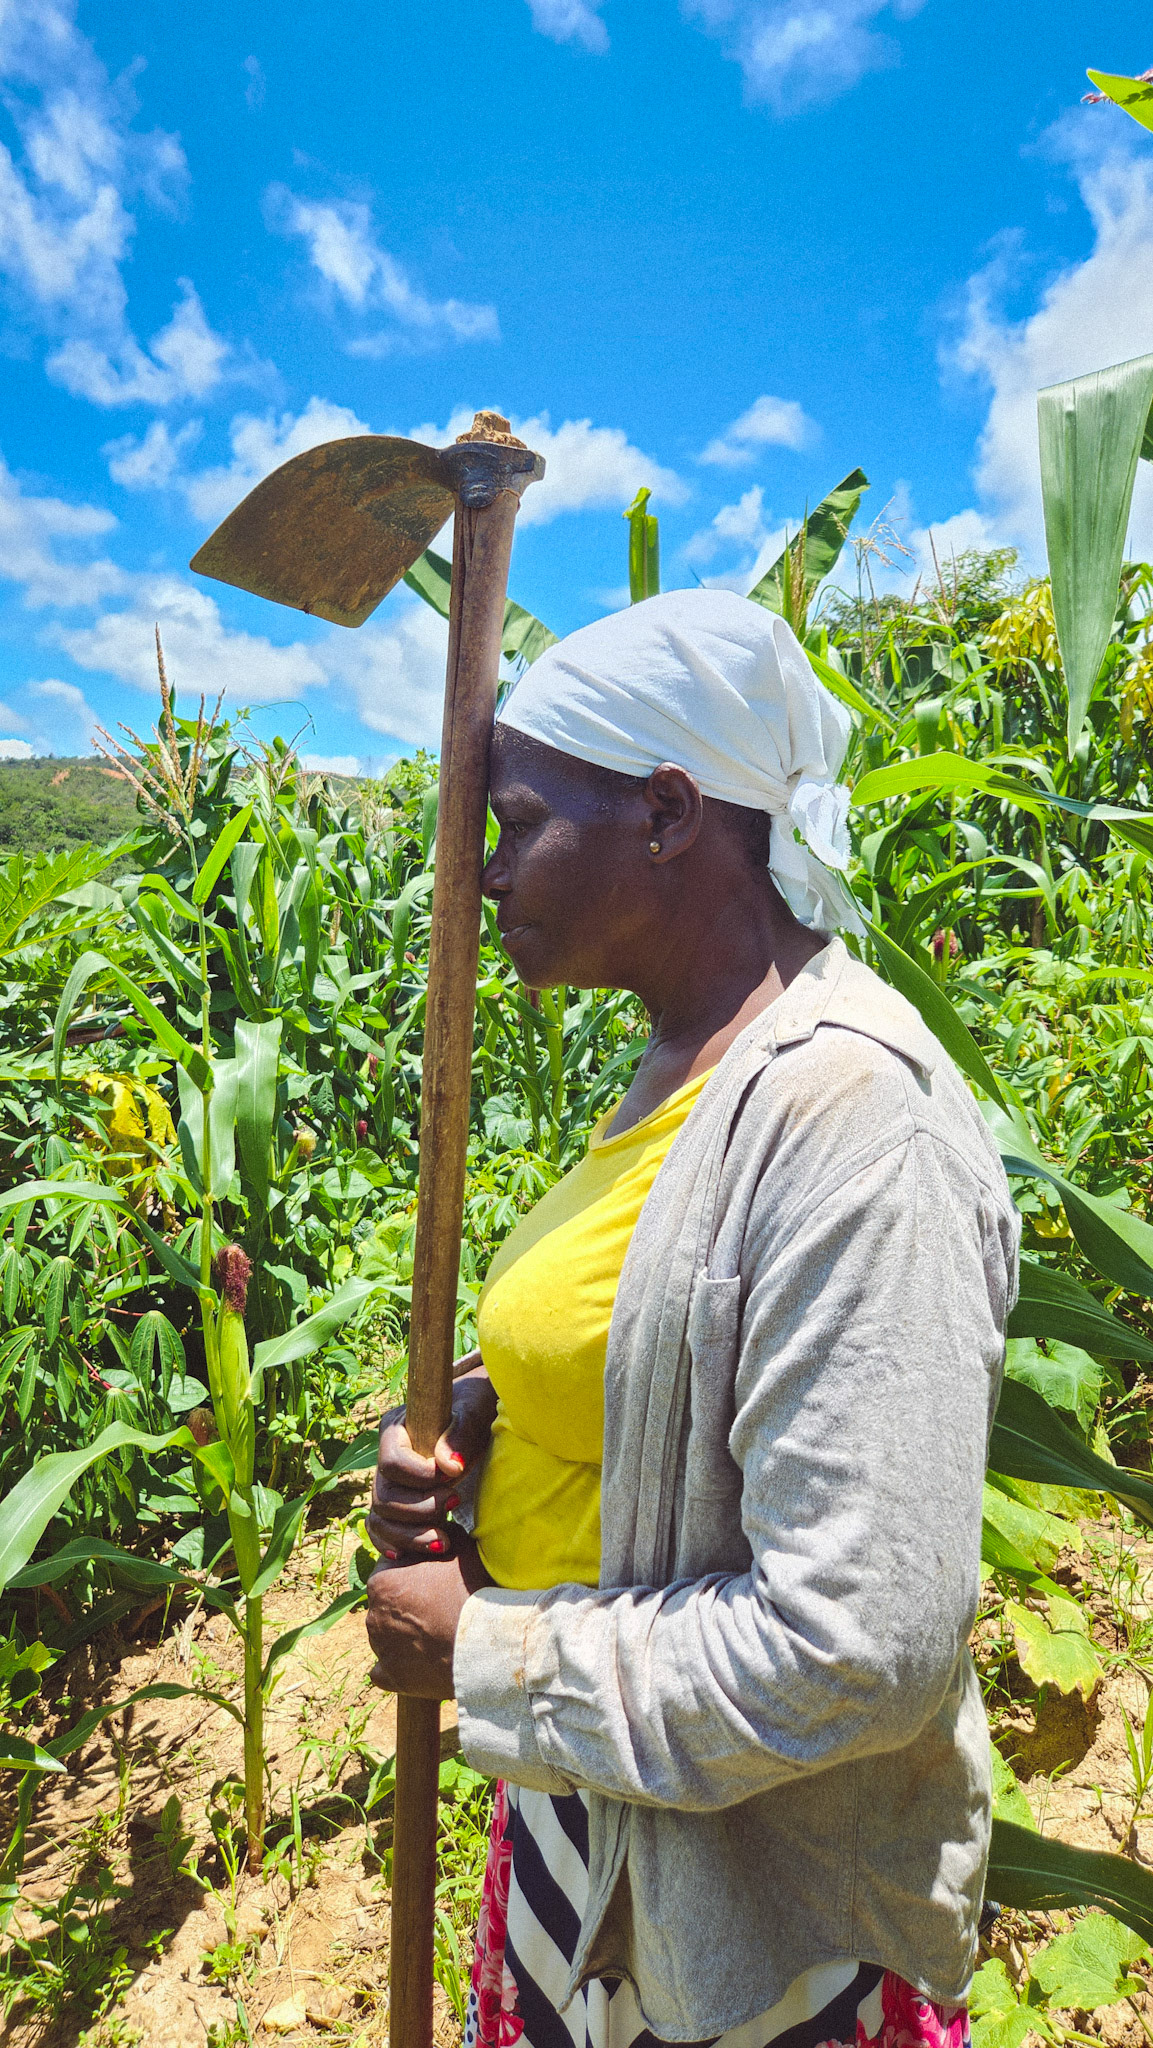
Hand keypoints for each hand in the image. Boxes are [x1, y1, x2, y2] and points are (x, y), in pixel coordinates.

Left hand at [365, 1533, 494, 1698]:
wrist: (488, 1645)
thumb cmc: (474, 1591)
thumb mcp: (460, 1546)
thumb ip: (438, 1533)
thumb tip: (433, 1526)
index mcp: (381, 1582)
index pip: (391, 1568)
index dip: (414, 1570)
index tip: (434, 1578)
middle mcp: (372, 1616)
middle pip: (387, 1603)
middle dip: (407, 1602)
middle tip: (439, 1604)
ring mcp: (380, 1650)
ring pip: (387, 1635)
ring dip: (405, 1633)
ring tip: (437, 1633)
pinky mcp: (391, 1678)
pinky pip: (386, 1671)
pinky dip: (399, 1666)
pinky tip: (420, 1661)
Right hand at [366, 1357, 497, 1560]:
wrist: (478, 1416)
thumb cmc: (475, 1407)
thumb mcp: (474, 1410)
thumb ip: (461, 1432)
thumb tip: (449, 1465)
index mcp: (396, 1428)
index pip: (391, 1462)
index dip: (418, 1476)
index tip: (451, 1477)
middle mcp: (386, 1457)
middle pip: (384, 1496)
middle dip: (419, 1510)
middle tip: (455, 1503)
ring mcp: (389, 1483)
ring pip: (381, 1518)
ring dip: (411, 1536)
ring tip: (444, 1541)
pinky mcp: (398, 1503)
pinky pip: (379, 1529)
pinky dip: (391, 1543)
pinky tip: (409, 1554)